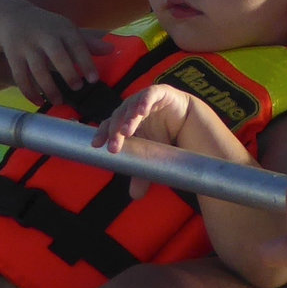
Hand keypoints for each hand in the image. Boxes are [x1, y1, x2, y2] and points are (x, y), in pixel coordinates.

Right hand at [0, 1, 111, 106]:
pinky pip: (21, 77)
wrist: (13, 18)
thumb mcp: (67, 30)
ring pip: (37, 70)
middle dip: (68, 73)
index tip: (94, 79)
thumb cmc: (48, 27)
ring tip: (59, 101)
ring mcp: (27, 46)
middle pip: (56, 56)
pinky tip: (39, 102)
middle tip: (77, 87)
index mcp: (62, 29)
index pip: (77, 44)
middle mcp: (44, 36)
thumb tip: (112, 50)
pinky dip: (29, 92)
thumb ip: (88, 43)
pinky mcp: (13, 57)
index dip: (86, 62)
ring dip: (48, 88)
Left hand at [94, 85, 247, 192]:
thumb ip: (144, 172)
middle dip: (115, 131)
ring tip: (126, 132)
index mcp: (126, 122)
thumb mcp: (153, 156)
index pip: (109, 126)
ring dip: (128, 118)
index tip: (97, 146)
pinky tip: (142, 111)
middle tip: (114, 147)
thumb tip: (135, 196)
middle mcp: (132, 109)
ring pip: (132, 105)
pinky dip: (145, 101)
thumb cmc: (165, 137)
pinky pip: (150, 95)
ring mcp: (144, 99)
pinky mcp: (160, 92)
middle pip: (118, 117)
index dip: (102, 134)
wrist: (189, 122)